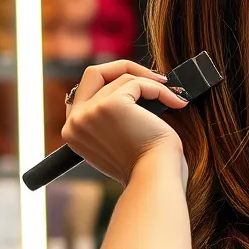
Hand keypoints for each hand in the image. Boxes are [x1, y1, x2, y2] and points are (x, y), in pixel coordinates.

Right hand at [62, 60, 188, 185]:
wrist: (156, 180)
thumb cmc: (148, 166)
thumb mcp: (120, 140)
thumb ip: (112, 118)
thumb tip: (131, 87)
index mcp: (73, 132)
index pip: (85, 92)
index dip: (112, 83)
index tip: (140, 88)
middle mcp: (75, 122)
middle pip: (95, 73)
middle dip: (126, 68)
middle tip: (155, 78)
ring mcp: (90, 113)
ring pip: (123, 79)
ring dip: (153, 86)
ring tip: (173, 99)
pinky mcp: (110, 105)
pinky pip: (137, 83)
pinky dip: (160, 90)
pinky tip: (176, 103)